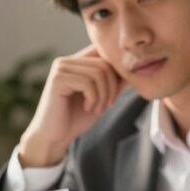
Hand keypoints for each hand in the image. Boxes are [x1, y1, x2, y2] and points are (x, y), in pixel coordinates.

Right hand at [18, 45, 124, 167]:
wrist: (54, 137)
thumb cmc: (76, 118)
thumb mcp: (101, 97)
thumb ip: (114, 82)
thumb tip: (134, 68)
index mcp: (76, 62)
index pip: (103, 53)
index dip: (116, 72)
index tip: (115, 94)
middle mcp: (67, 61)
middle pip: (104, 63)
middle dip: (111, 87)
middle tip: (107, 106)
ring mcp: (61, 68)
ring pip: (98, 72)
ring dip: (103, 95)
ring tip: (97, 110)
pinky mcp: (57, 79)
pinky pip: (87, 82)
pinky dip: (93, 98)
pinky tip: (87, 108)